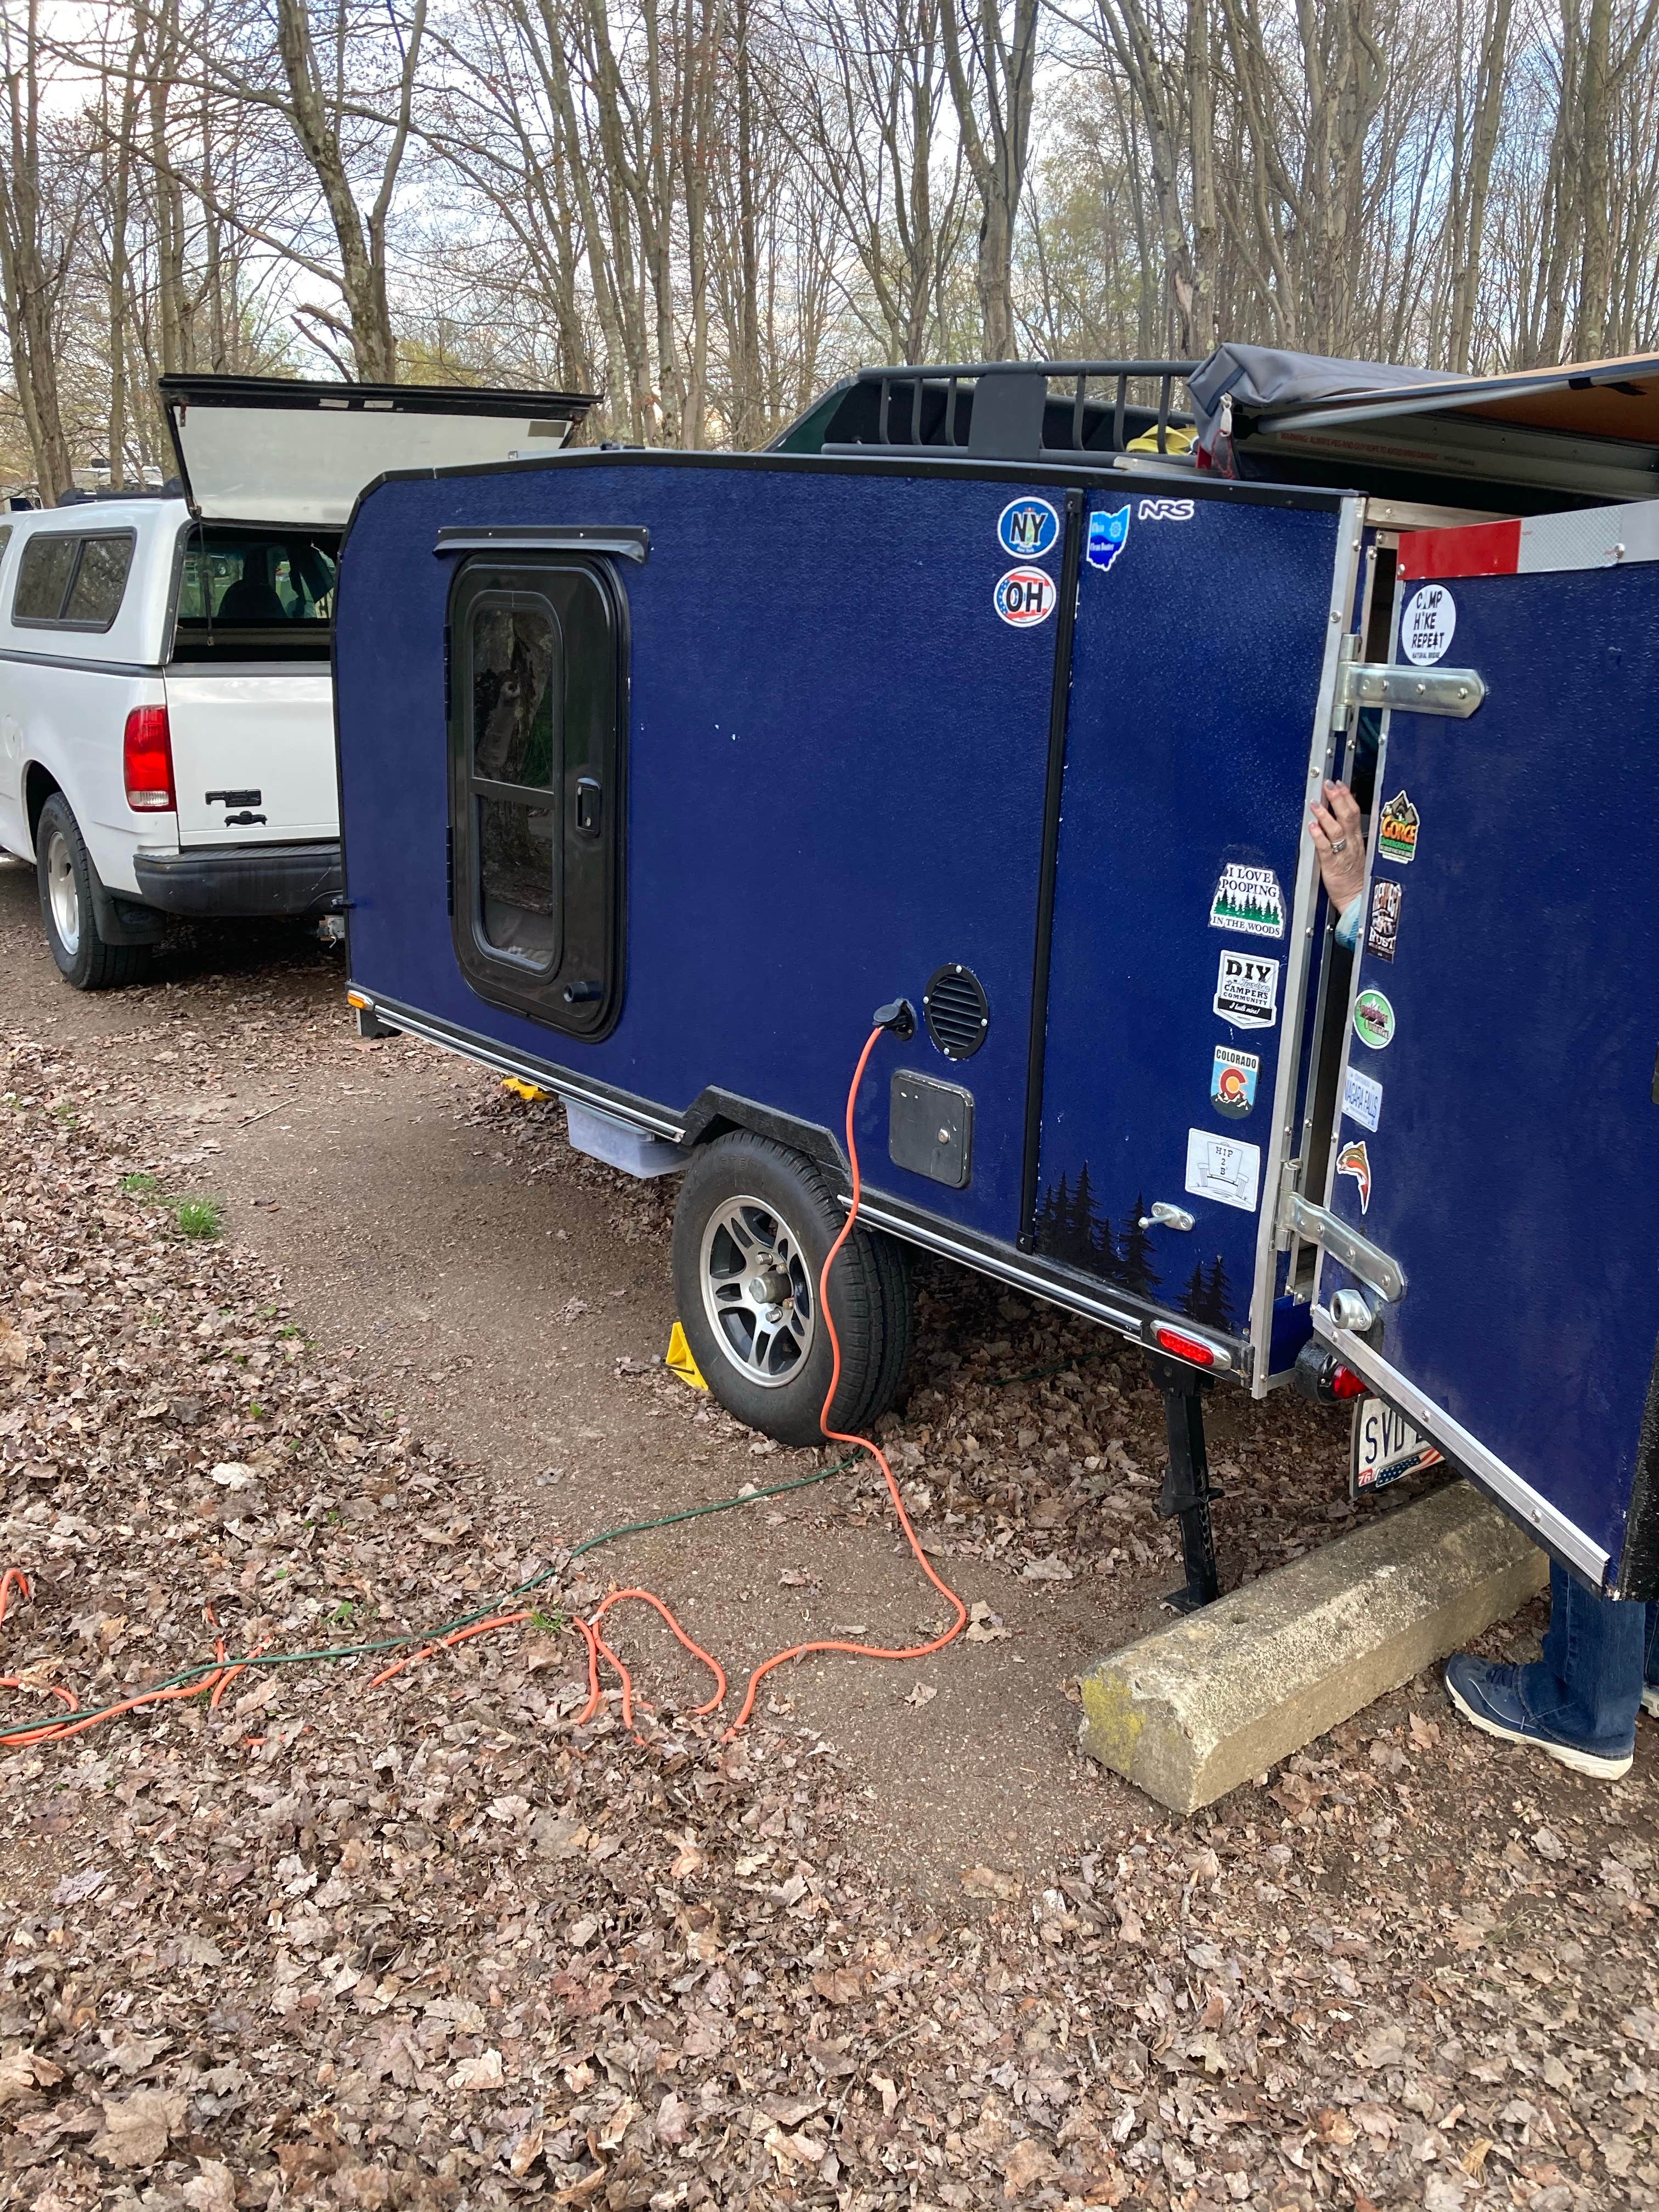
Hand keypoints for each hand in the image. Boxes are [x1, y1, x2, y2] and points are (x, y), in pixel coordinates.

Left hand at [1309, 781, 1364, 911]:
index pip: (1355, 812)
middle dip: (1338, 798)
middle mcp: (1352, 844)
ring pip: (1337, 830)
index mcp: (1357, 839)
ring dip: (1325, 815)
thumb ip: (1348, 833)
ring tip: (1316, 803)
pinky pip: (1326, 849)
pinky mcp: (1332, 866)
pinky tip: (1312, 826)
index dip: (1347, 797)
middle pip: (1348, 816)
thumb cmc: (1354, 876)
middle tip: (1328, 785)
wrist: (1357, 899)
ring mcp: (1343, 854)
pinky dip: (1319, 836)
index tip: (1340, 783)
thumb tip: (1340, 816)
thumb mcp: (1355, 850)